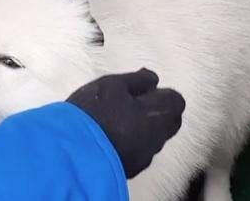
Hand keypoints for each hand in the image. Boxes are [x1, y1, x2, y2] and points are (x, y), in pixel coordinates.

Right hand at [67, 68, 184, 178]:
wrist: (73, 153)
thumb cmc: (94, 113)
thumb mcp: (112, 85)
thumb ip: (137, 80)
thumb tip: (153, 80)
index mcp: (157, 114)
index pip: (176, 101)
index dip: (162, 93)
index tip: (144, 90)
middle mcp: (157, 137)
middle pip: (169, 122)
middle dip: (157, 112)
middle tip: (133, 104)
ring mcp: (144, 156)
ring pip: (153, 138)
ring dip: (143, 128)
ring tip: (116, 120)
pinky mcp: (130, 170)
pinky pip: (137, 151)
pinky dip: (130, 143)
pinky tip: (110, 137)